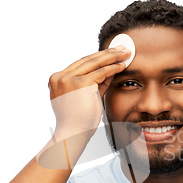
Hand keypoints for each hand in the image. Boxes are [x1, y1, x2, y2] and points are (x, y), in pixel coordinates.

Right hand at [37, 46, 130, 168]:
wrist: (74, 134)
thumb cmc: (79, 121)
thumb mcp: (86, 97)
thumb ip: (95, 83)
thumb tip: (110, 69)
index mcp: (56, 80)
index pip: (80, 64)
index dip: (97, 57)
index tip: (110, 53)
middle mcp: (59, 77)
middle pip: (87, 60)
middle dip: (106, 53)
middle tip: (121, 48)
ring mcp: (67, 79)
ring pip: (94, 63)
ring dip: (112, 57)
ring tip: (125, 54)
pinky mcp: (79, 83)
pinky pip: (100, 72)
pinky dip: (113, 68)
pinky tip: (122, 65)